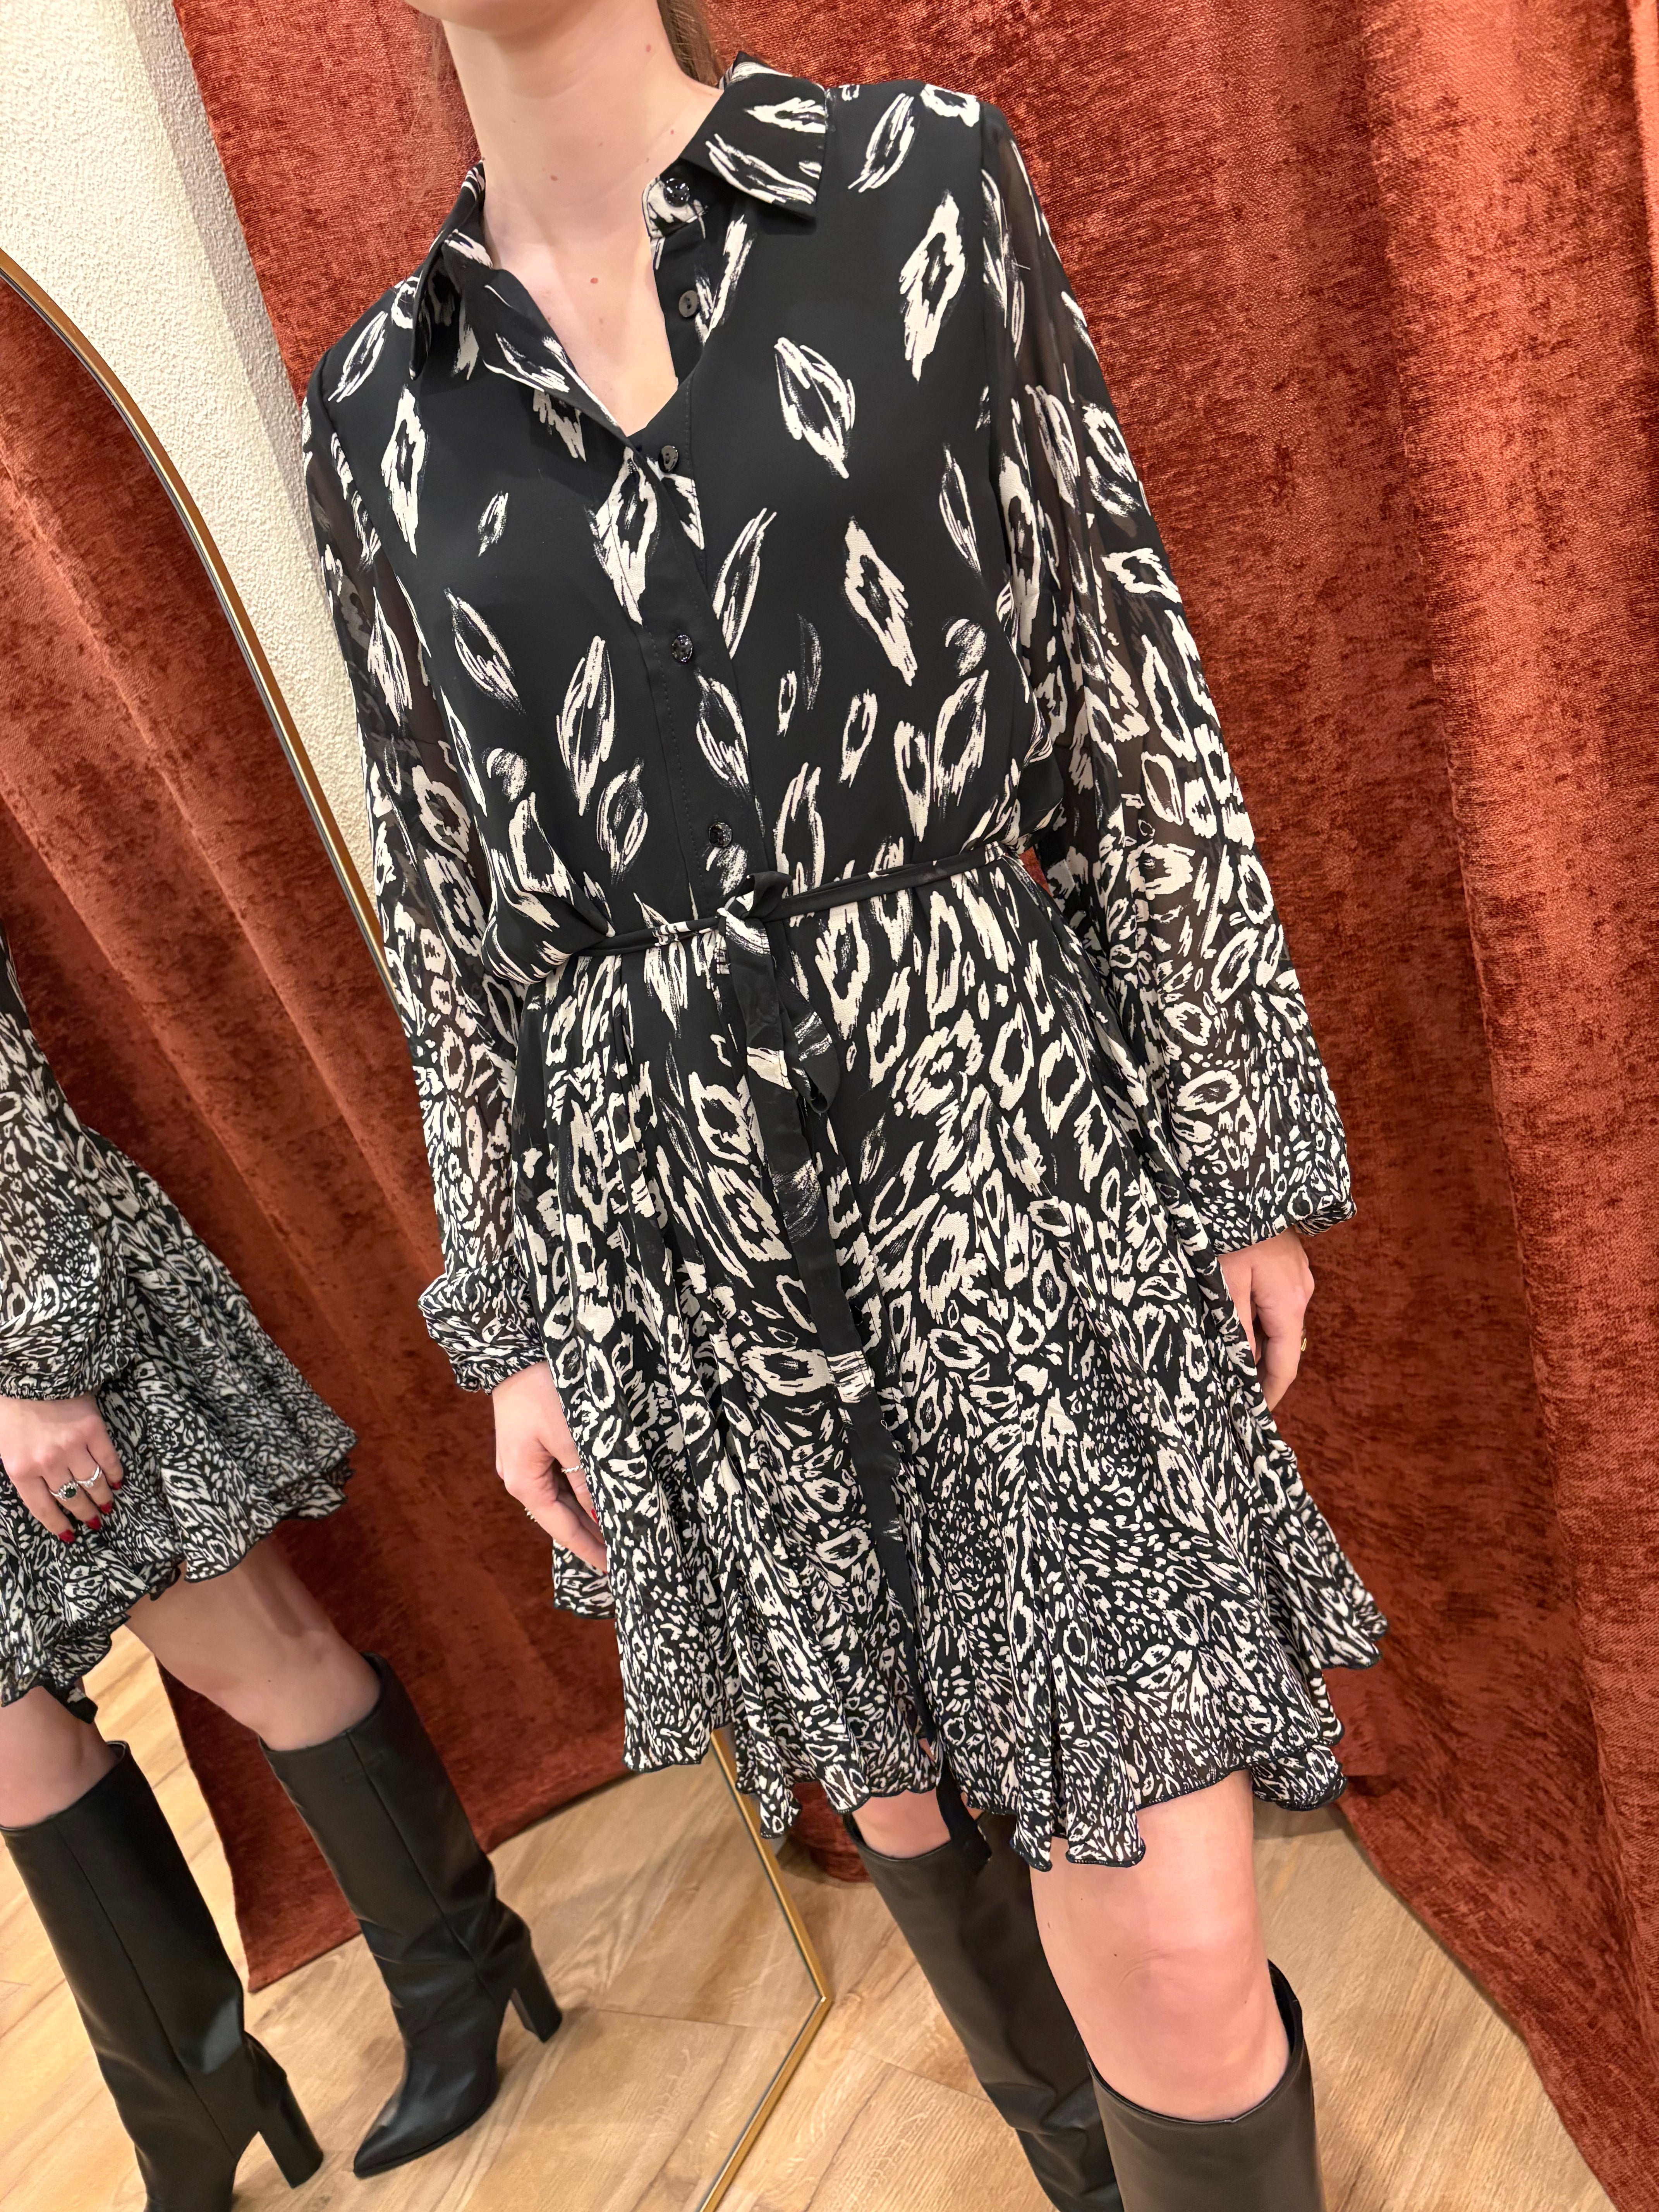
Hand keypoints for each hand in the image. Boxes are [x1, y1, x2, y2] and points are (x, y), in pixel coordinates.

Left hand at [0, 1392, 124, 1540]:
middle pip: (71, 1498)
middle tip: (94, 1522)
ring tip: (107, 1506)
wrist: (29, 1372)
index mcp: (21, 1469)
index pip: (43, 1508)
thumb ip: (21, 1470)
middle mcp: (48, 1462)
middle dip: (84, 1513)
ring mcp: (72, 1446)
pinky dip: (115, 1472)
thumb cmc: (10, 1409)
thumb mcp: (3, 1446)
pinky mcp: (93, 1429)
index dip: (58, 1525)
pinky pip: (108, 1458)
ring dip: (102, 1497)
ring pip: (92, 1482)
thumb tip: (43, 1493)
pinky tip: (117, 1481)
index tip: (70, 1535)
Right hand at [492, 1361, 606, 1572]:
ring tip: (619, 1531)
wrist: (515, 1349)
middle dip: (592, 1534)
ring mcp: (523, 1461)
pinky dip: (580, 1490)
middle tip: (624, 1556)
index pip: (563, 1527)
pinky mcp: (531, 1444)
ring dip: (588, 1512)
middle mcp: (519, 1477)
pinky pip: (559, 1477)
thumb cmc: (543, 1390)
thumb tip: (604, 1514)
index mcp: (523, 1482)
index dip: (591, 1549)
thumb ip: (587, 1479)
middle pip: (561, 1516)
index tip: (614, 1570)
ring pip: (561, 1497)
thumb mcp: (572, 1437)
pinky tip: (599, 1497)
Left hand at [1217, 1231, 1313, 1410]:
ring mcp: (1297, 1275)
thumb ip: (1236, 1327)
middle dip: (1260, 1371)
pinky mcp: (1287, 1262)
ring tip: (1227, 1360)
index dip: (1269, 1394)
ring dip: (1256, 1343)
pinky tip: (1234, 1320)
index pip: (1285, 1365)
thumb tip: (1244, 1367)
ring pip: (1277, 1323)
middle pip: (1283, 1345)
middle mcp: (1301, 1292)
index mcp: (1289, 1303)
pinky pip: (1274, 1302)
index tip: (1253, 1417)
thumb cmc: (1229, 1228)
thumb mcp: (1225, 1282)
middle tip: (1232, 1394)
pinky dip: (1257, 1318)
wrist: (1243, 1176)